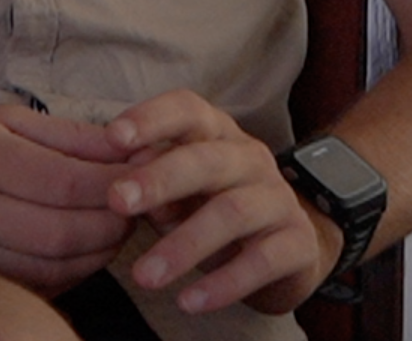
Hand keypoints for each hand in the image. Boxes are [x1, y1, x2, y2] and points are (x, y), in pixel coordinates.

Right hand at [0, 102, 135, 294]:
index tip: (141, 176)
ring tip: (116, 228)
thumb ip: (64, 135)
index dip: (113, 186)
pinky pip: (30, 286)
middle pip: (63, 234)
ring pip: (51, 268)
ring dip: (97, 254)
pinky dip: (68, 275)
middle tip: (138, 207)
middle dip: (113, 225)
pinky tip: (82, 252)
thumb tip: (125, 146)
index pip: (65, 184)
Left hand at [104, 91, 341, 314]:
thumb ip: (150, 182)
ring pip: (232, 213)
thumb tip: (121, 186)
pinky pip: (262, 261)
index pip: (186, 110)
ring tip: (143, 276)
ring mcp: (278, 197)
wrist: (284, 248)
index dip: (151, 118)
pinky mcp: (298, 242)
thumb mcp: (177, 191)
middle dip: (159, 179)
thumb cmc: (210, 206)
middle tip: (116, 201)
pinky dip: (223, 283)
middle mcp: (250, 156)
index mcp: (216, 132)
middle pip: (206, 160)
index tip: (113, 137)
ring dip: (184, 245)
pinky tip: (188, 301)